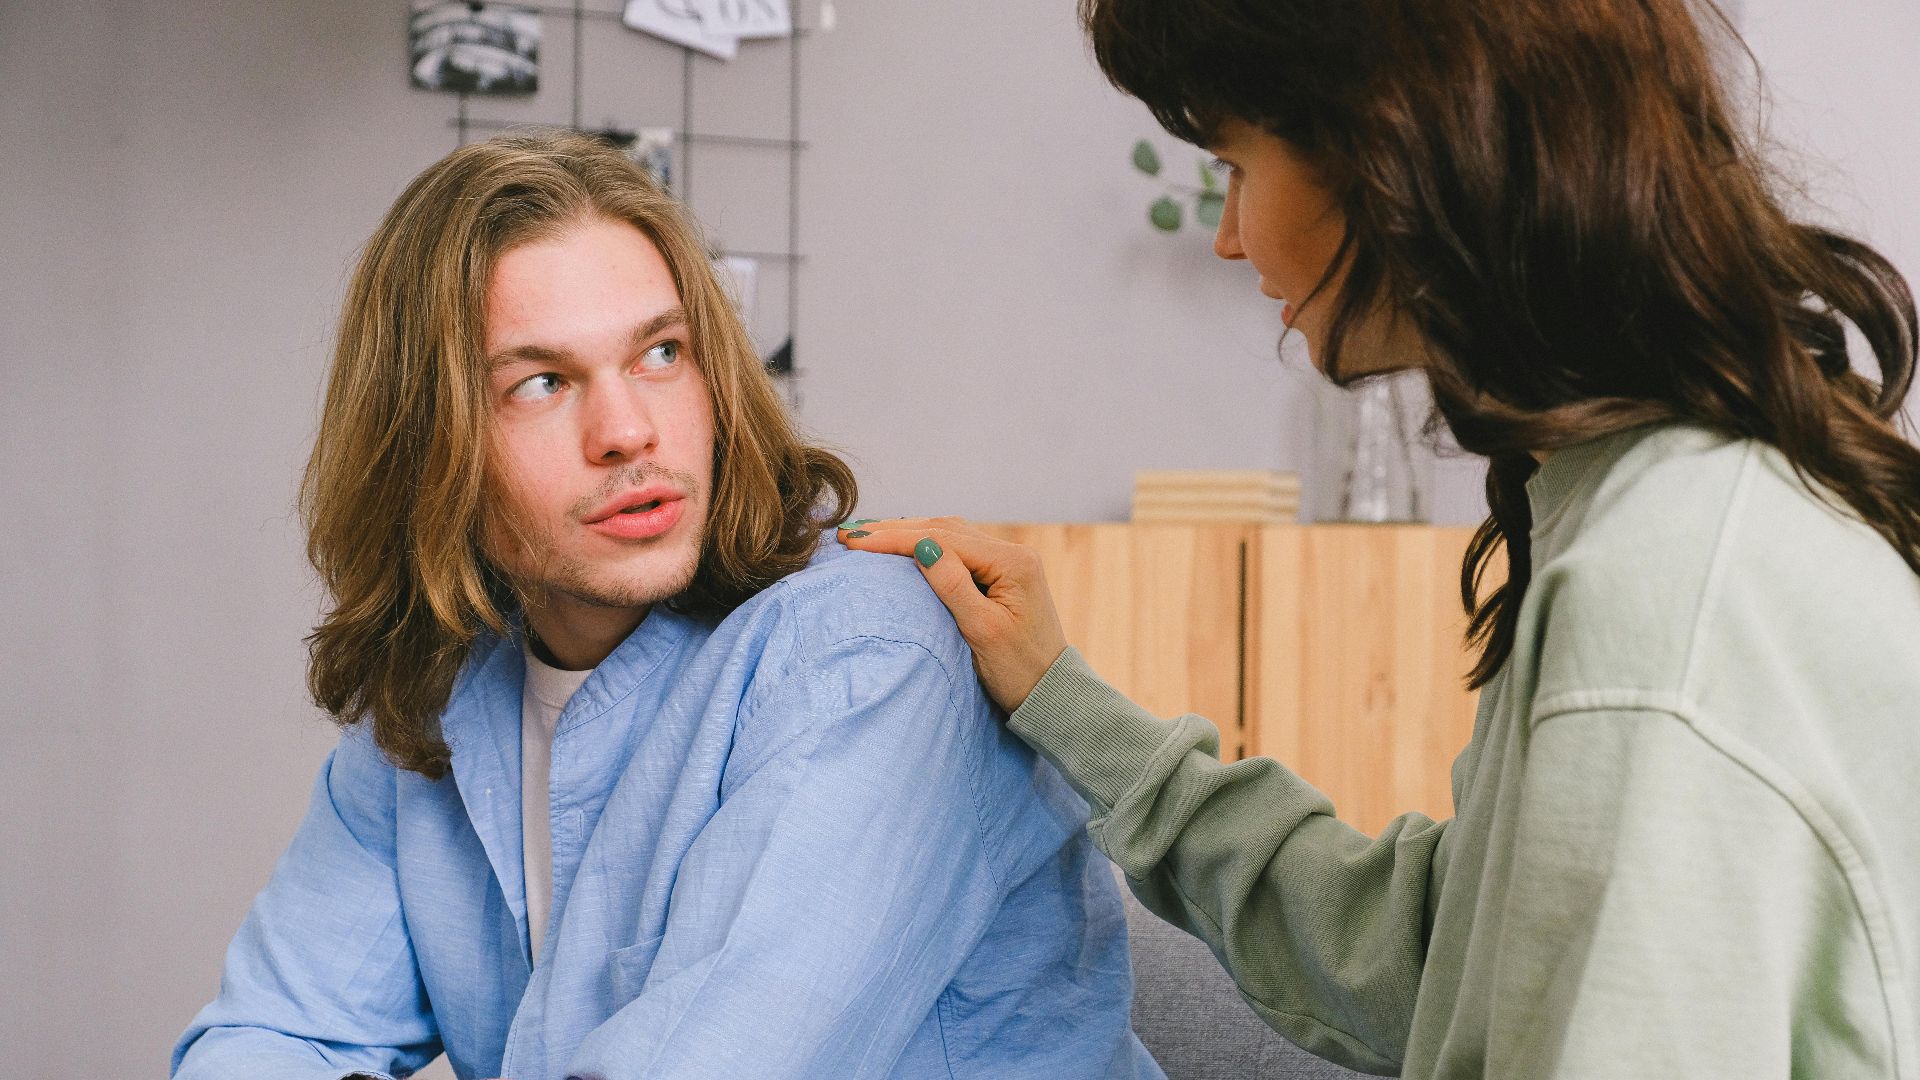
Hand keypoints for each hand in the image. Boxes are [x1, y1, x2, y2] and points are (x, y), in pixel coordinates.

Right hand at [838, 517, 1068, 711]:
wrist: (1050, 693)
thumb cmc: (1019, 671)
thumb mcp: (982, 631)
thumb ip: (953, 585)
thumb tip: (921, 546)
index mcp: (1012, 562)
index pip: (944, 539)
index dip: (896, 538)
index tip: (856, 541)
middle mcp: (1012, 553)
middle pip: (945, 529)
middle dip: (896, 529)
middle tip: (850, 533)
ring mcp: (1007, 563)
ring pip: (949, 536)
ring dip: (908, 533)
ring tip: (867, 535)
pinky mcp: (1000, 576)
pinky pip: (957, 551)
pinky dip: (925, 545)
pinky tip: (902, 547)